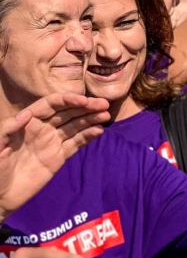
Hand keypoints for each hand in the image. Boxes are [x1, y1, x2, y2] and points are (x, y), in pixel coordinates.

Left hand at [0, 94, 109, 220]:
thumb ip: (8, 128)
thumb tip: (28, 114)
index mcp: (29, 121)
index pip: (52, 104)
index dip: (69, 100)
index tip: (85, 101)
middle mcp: (43, 128)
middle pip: (68, 112)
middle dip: (86, 107)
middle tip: (104, 105)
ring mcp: (52, 142)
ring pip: (75, 126)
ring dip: (91, 119)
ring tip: (106, 116)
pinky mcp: (59, 157)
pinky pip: (76, 144)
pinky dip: (88, 136)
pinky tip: (98, 131)